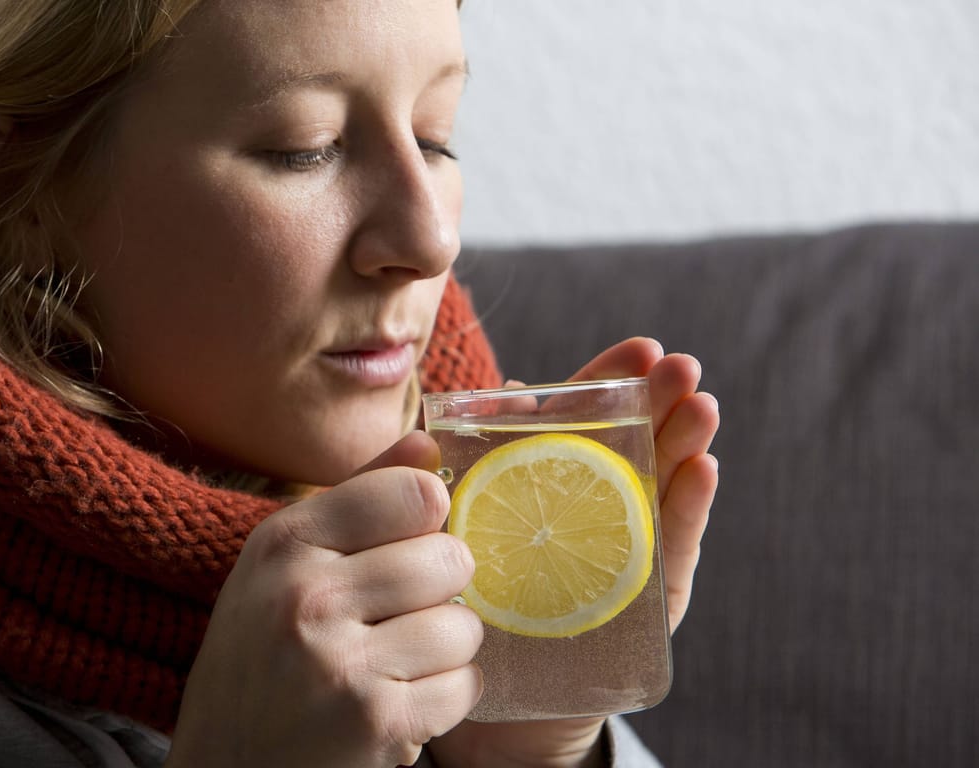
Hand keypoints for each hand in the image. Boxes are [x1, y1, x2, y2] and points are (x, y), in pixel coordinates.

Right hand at [167, 432, 485, 767]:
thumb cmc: (261, 659)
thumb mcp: (284, 567)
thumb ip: (360, 497)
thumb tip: (430, 442)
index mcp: (284, 542)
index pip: (413, 492)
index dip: (428, 521)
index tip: (407, 547)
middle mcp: (306, 593)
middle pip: (449, 557)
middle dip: (440, 592)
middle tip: (398, 618)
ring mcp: (340, 660)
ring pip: (463, 626)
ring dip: (444, 652)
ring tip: (395, 665)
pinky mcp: (377, 720)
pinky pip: (464, 685)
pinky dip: (444, 700)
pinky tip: (398, 703)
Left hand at [428, 337, 719, 767]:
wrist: (494, 702)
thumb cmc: (472, 603)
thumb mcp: (457, 530)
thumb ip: (457, 472)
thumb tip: (471, 413)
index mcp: (551, 484)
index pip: (585, 421)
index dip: (611, 382)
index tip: (641, 348)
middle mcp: (597, 511)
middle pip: (635, 446)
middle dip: (661, 403)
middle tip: (681, 367)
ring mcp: (628, 553)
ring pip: (661, 490)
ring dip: (685, 446)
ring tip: (702, 408)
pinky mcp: (646, 604)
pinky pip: (670, 553)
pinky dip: (686, 513)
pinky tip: (701, 473)